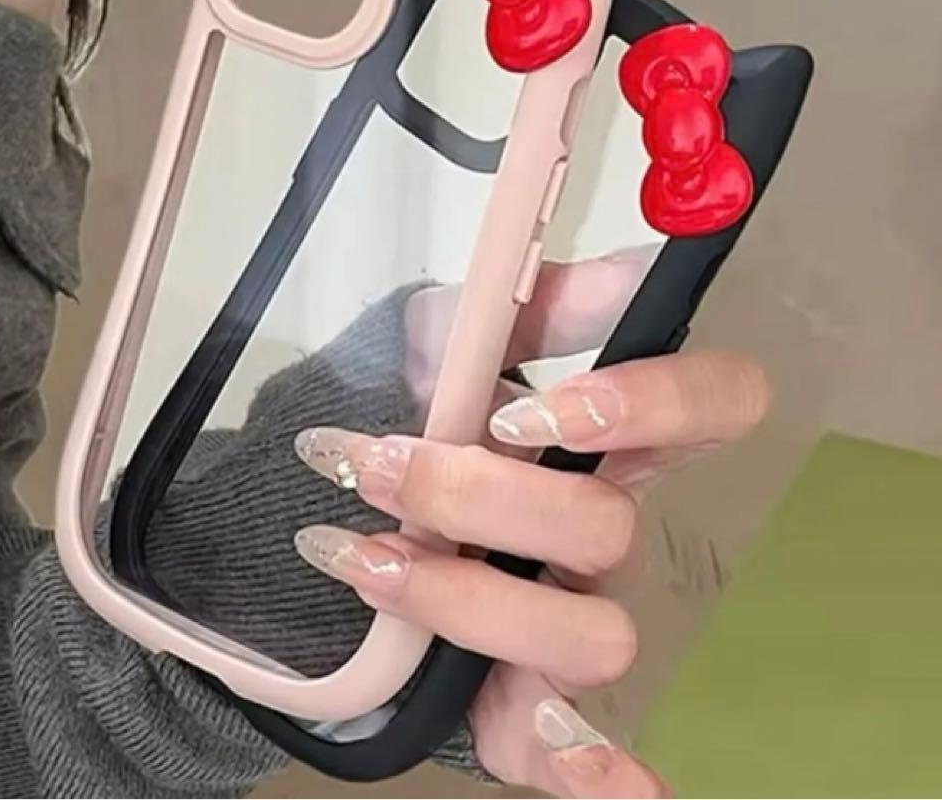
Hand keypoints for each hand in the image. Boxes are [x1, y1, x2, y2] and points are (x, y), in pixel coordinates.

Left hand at [293, 250, 768, 797]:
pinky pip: (573, 755)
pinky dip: (590, 771)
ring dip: (463, 597)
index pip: (712, 407)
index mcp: (595, 437)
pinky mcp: (513, 698)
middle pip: (609, 530)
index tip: (536, 409)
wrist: (307, 488)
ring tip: (356, 557)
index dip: (655, 405)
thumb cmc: (386, 399)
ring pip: (587, 636)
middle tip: (374, 463)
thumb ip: (524, 298)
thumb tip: (630, 269)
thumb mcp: (437, 331)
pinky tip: (565, 758)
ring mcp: (564, 620)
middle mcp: (598, 534)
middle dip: (476, 497)